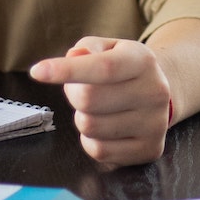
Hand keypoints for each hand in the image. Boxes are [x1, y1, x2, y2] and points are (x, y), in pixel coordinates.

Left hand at [29, 37, 171, 167]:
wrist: (161, 94)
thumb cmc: (125, 69)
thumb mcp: (110, 47)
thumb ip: (88, 48)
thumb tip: (72, 58)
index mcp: (143, 61)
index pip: (103, 67)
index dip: (67, 70)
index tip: (38, 71)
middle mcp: (154, 92)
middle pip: (89, 100)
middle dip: (73, 94)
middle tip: (80, 89)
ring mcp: (154, 124)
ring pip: (90, 127)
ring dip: (82, 117)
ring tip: (97, 108)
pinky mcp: (149, 149)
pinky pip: (99, 151)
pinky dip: (90, 140)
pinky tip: (103, 127)